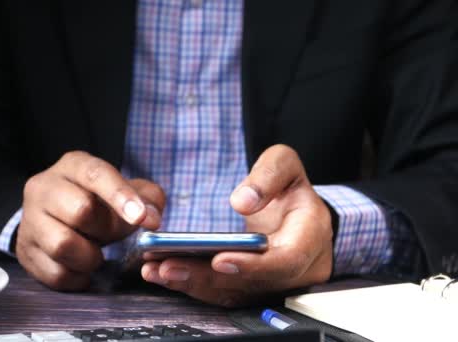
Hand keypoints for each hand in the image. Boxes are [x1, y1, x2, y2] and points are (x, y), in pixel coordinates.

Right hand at [17, 151, 164, 290]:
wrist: (56, 215)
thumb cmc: (98, 201)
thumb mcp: (126, 189)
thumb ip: (148, 198)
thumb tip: (151, 218)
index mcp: (73, 165)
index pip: (96, 174)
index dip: (120, 195)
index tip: (142, 218)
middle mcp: (44, 187)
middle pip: (80, 210)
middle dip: (106, 230)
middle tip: (111, 235)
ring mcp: (29, 219)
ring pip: (63, 245)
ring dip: (90, 257)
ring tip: (95, 252)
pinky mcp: (24, 250)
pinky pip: (55, 273)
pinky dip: (77, 277)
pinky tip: (82, 266)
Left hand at [141, 145, 332, 306]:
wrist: (296, 212)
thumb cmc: (289, 187)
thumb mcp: (285, 164)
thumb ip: (268, 175)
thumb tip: (243, 201)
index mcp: (310, 237)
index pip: (287, 260)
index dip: (253, 264)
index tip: (218, 258)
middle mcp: (297, 269)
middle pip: (253, 283)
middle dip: (208, 276)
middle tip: (167, 265)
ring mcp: (276, 283)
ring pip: (235, 293)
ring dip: (194, 285)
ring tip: (157, 270)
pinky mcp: (255, 288)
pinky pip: (225, 293)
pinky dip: (194, 286)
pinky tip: (165, 274)